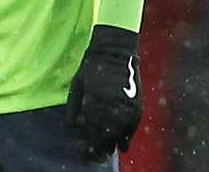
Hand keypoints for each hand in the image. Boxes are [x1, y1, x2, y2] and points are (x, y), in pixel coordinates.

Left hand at [68, 25, 141, 160]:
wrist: (114, 50)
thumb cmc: (91, 67)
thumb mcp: (77, 85)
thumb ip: (73, 107)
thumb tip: (73, 128)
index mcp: (92, 99)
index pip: (88, 128)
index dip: (85, 143)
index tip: (83, 153)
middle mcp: (108, 102)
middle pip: (103, 133)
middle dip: (98, 147)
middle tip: (95, 158)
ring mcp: (124, 102)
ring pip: (119, 131)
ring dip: (113, 145)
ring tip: (108, 154)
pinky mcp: (136, 101)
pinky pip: (132, 125)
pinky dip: (128, 136)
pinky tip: (124, 146)